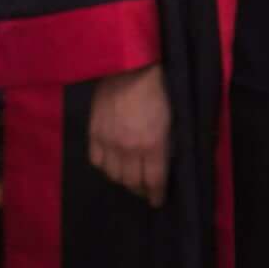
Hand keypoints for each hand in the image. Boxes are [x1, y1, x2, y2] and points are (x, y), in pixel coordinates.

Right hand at [88, 64, 170, 205]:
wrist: (131, 66)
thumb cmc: (160, 88)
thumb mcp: (174, 118)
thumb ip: (169, 143)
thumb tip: (169, 162)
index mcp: (152, 144)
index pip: (153, 181)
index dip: (156, 195)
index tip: (157, 201)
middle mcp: (128, 148)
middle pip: (131, 182)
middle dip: (140, 189)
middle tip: (145, 190)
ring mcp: (108, 142)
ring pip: (113, 175)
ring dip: (123, 180)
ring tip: (129, 178)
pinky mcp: (94, 133)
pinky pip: (97, 161)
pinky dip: (105, 166)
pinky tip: (112, 164)